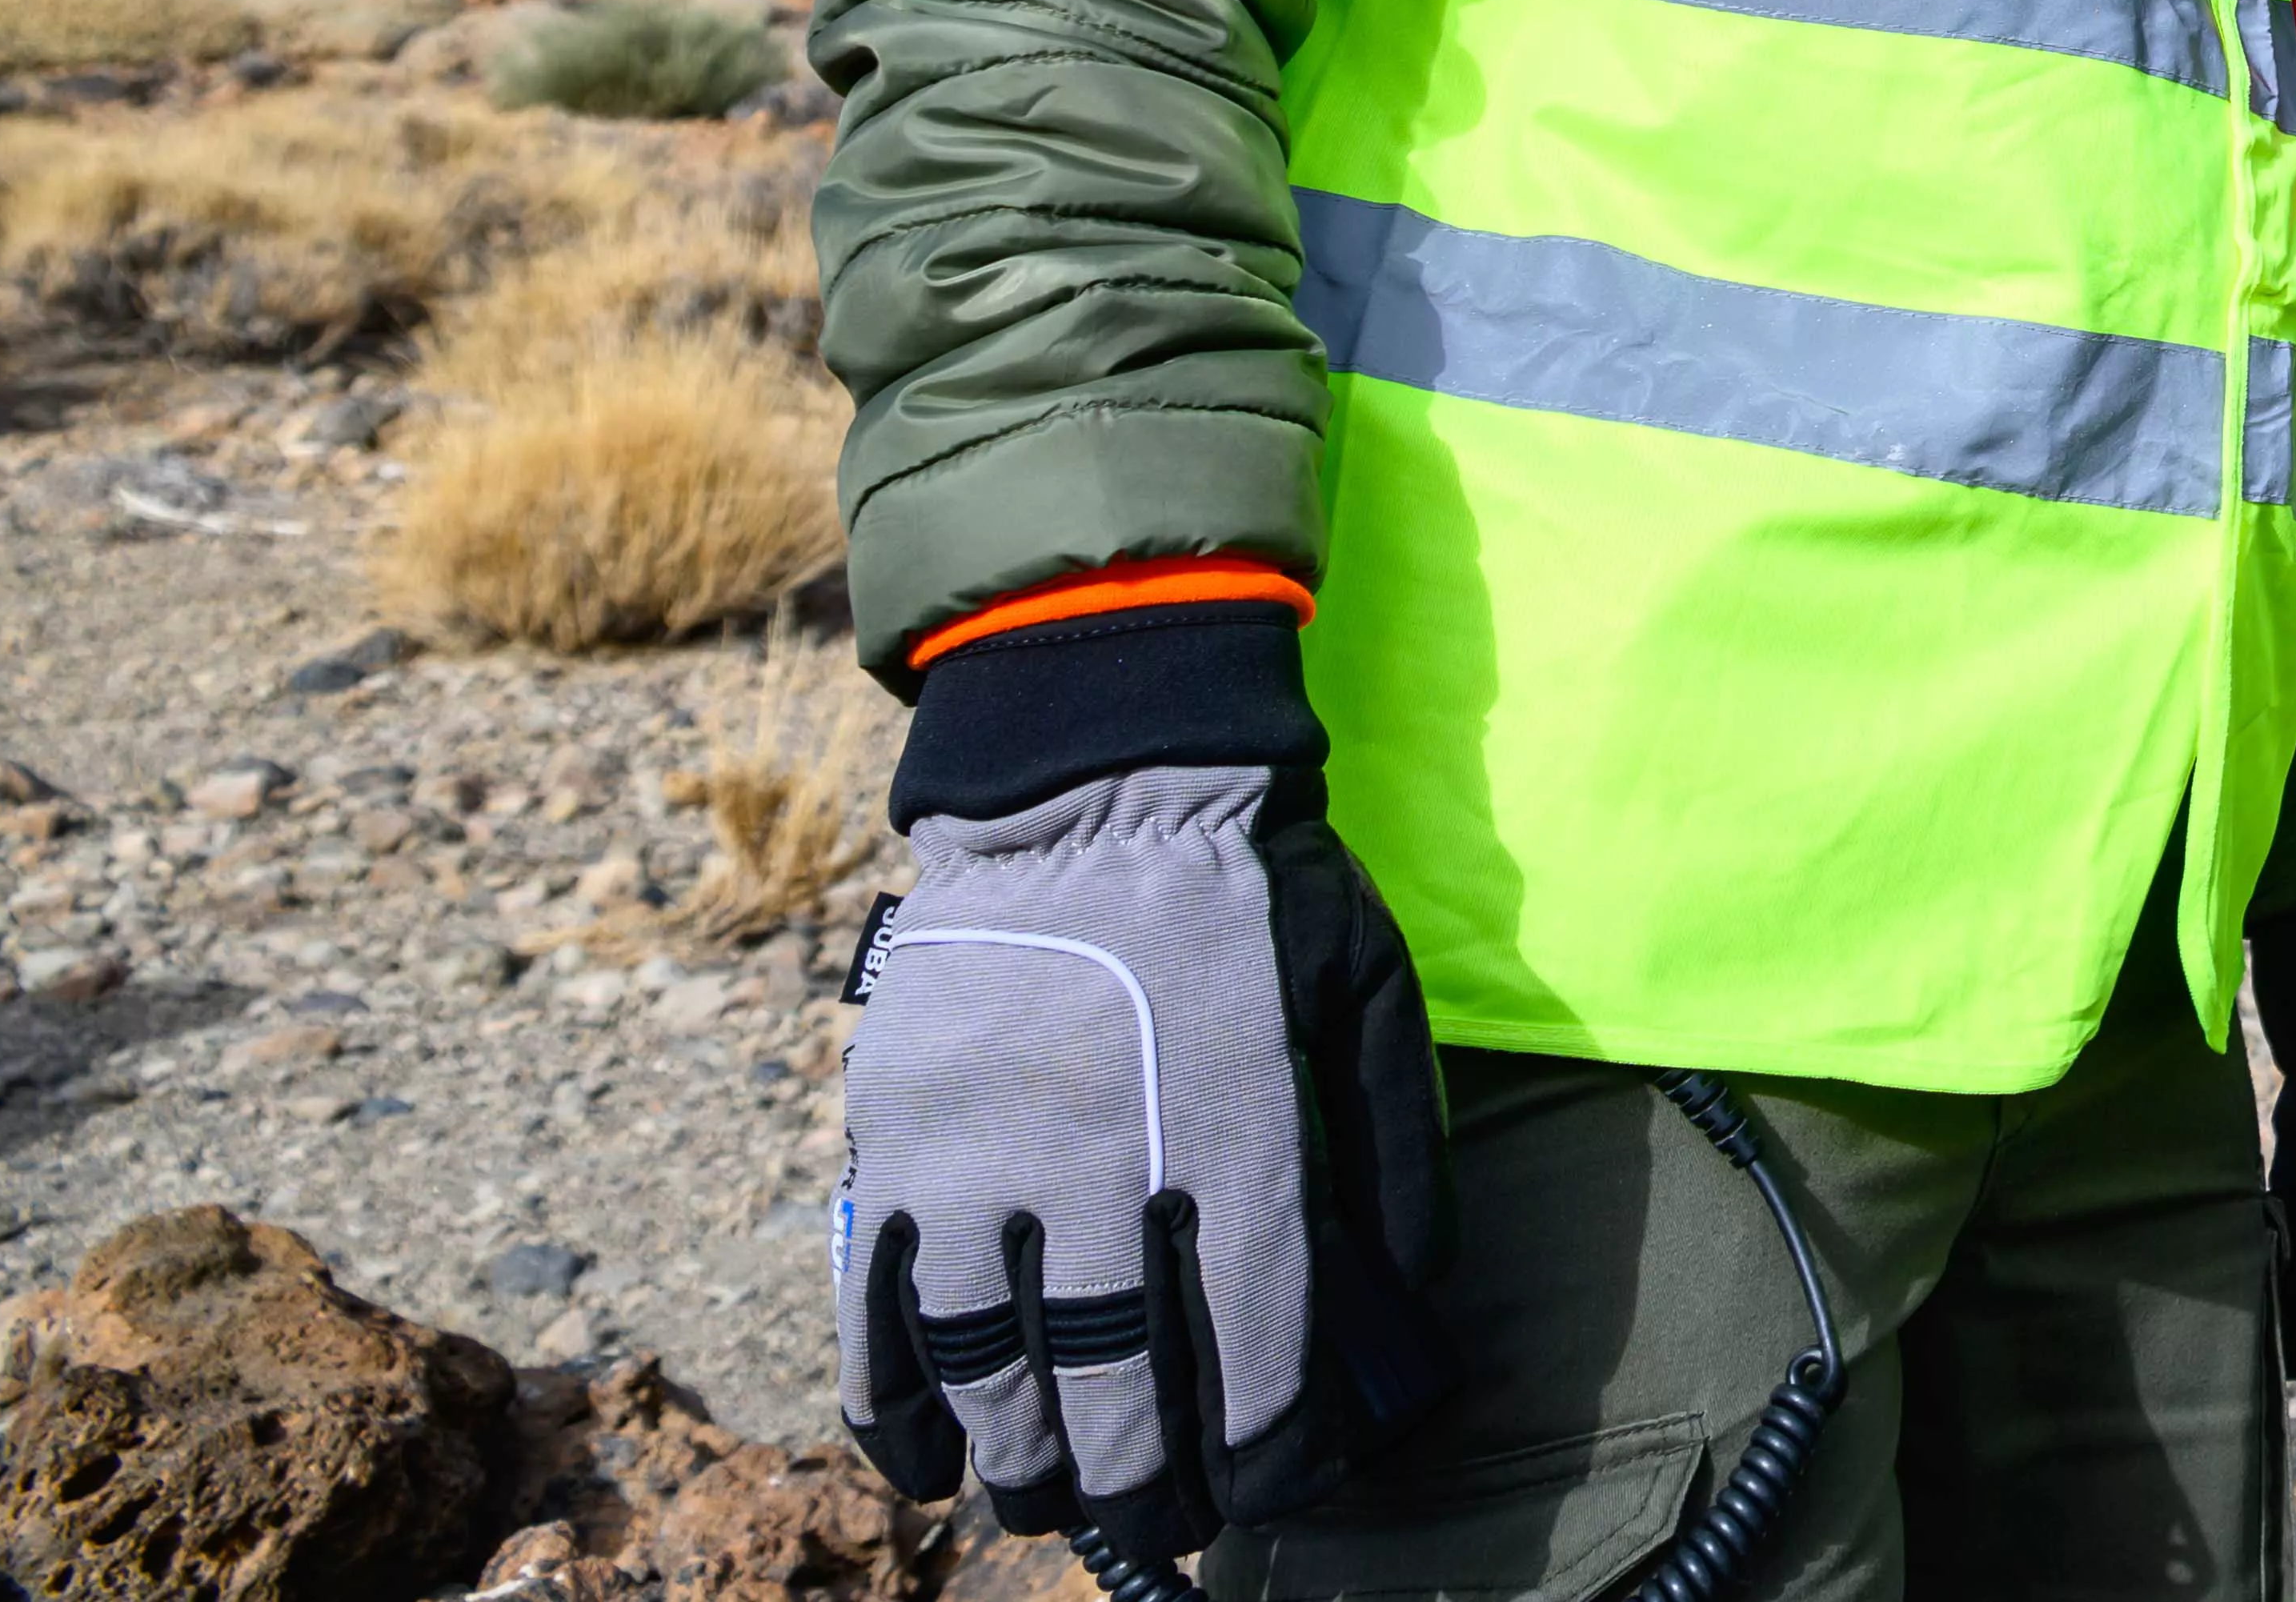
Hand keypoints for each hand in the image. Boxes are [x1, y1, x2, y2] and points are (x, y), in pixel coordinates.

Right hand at [838, 764, 1449, 1574]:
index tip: (1263, 1489)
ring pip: (990, 1366)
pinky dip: (891, 1401)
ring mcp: (984, 1159)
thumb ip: (1394, 1153)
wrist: (1100, 775)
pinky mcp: (895, 1136)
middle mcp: (1107, 1171)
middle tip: (1148, 1520)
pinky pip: (878, 1304)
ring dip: (1017, 1458)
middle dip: (1135, 1480)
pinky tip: (920, 1461)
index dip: (1264, 1450)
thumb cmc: (1254, 888)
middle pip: (1115, 1386)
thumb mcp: (1368, 997)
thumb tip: (1417, 1296)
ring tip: (1042, 1503)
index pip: (1257, 1353)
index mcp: (1239, 1142)